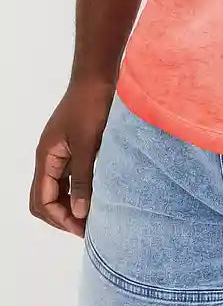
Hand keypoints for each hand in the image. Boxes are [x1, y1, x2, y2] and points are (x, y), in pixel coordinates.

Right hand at [29, 77, 114, 236]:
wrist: (97, 77)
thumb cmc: (91, 106)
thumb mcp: (88, 144)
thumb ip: (82, 179)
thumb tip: (79, 212)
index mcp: (46, 158)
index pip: (41, 200)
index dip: (59, 218)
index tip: (82, 227)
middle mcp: (49, 158)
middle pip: (44, 198)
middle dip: (61, 216)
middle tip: (85, 228)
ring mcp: (61, 152)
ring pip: (58, 189)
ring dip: (70, 205)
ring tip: (92, 216)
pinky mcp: (74, 147)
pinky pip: (70, 177)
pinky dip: (79, 190)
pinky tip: (96, 195)